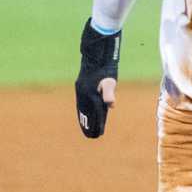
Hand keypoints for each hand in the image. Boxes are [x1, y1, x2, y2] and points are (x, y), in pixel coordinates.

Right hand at [76, 20, 121, 138]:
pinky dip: (82, 111)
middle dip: (89, 125)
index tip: (99, 134)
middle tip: (91, 137)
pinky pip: (80, 103)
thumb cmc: (106, 67)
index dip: (98, 124)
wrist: (95, 53)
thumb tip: (111, 105)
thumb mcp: (110, 80)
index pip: (96, 113)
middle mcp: (84, 93)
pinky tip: (83, 115)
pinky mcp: (80, 87)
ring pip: (82, 109)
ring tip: (85, 129)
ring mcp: (80, 90)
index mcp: (92, 93)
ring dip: (84, 120)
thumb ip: (109, 93)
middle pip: (86, 113)